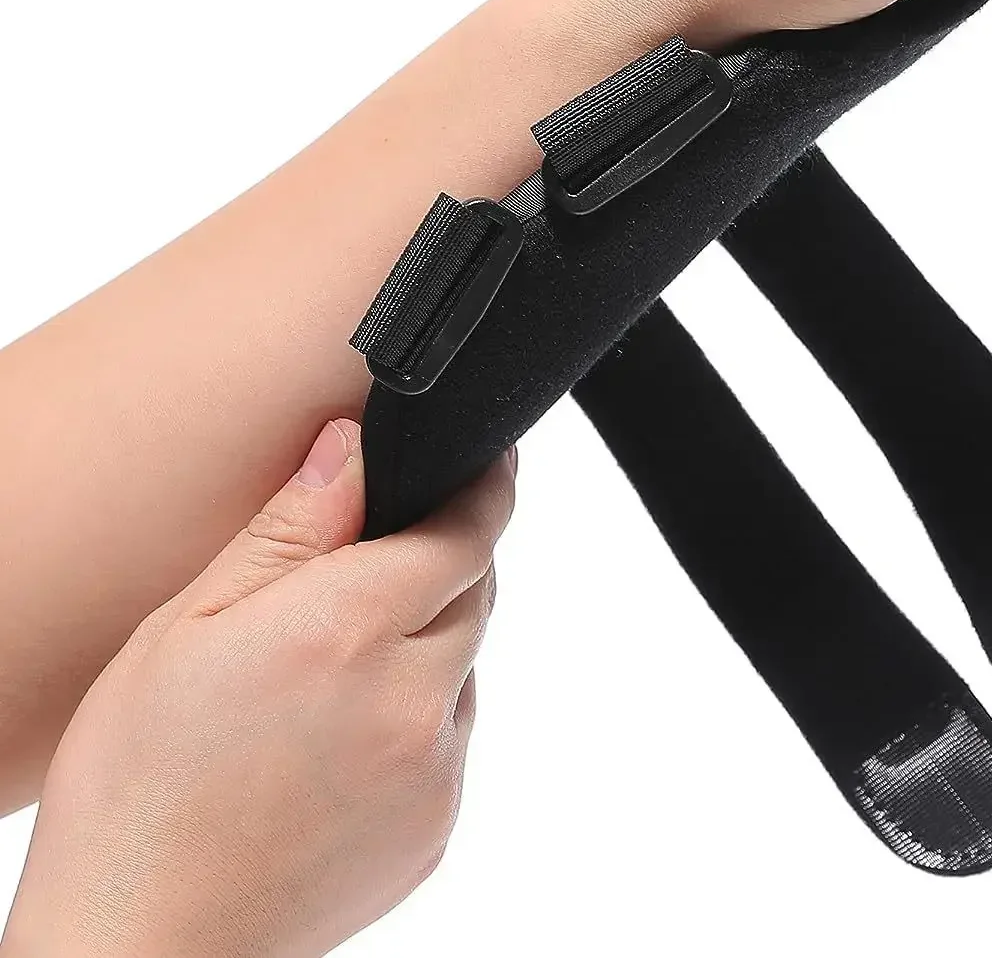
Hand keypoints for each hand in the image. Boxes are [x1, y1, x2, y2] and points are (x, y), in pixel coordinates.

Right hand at [2, 422, 516, 957]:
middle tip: (361, 580)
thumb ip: (290, 528)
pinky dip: (417, 718)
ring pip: (463, 664)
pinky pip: (452, 737)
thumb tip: (354, 448)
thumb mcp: (187, 628)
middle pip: (474, 590)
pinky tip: (336, 743)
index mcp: (348, 630)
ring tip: (325, 681)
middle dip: (437, 563)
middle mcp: (411, 697)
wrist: (140, 945)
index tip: (487, 463)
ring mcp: (435, 770)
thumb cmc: (139, 787)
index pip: (468, 530)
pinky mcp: (440, 826)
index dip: (482, 488)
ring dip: (423, 646)